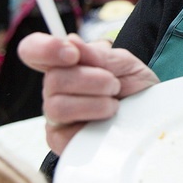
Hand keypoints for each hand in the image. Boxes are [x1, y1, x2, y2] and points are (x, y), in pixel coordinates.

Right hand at [17, 33, 158, 154]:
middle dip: (92, 79)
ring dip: (95, 103)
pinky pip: (66, 134)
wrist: (149, 116)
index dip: (45, 48)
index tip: (73, 54)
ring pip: (58, 107)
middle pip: (52, 79)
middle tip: (114, 84)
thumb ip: (98, 54)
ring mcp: (55, 117)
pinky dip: (94, 123)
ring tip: (114, 103)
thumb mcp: (123, 63)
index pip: (32, 49)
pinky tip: (107, 122)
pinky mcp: (61, 141)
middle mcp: (54, 89)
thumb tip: (71, 41)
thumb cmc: (132, 86)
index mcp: (63, 64)